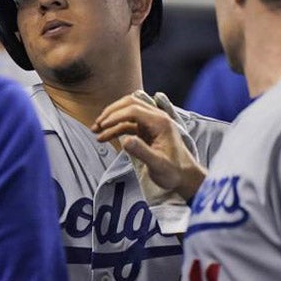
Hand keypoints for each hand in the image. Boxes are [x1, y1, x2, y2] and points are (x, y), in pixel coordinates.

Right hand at [92, 91, 206, 200]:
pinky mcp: (147, 130)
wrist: (184, 177)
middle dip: (111, 113)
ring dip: (111, 119)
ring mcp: (151, 123)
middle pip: (129, 104)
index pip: (134, 110)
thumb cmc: (174, 171)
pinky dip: (115, 128)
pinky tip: (104, 137)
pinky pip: (128, 124)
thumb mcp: (158, 165)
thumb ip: (142, 152)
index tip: (102, 126)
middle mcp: (156, 118)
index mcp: (160, 122)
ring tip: (96, 131)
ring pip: (127, 112)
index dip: (116, 116)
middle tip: (97, 124)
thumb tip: (125, 140)